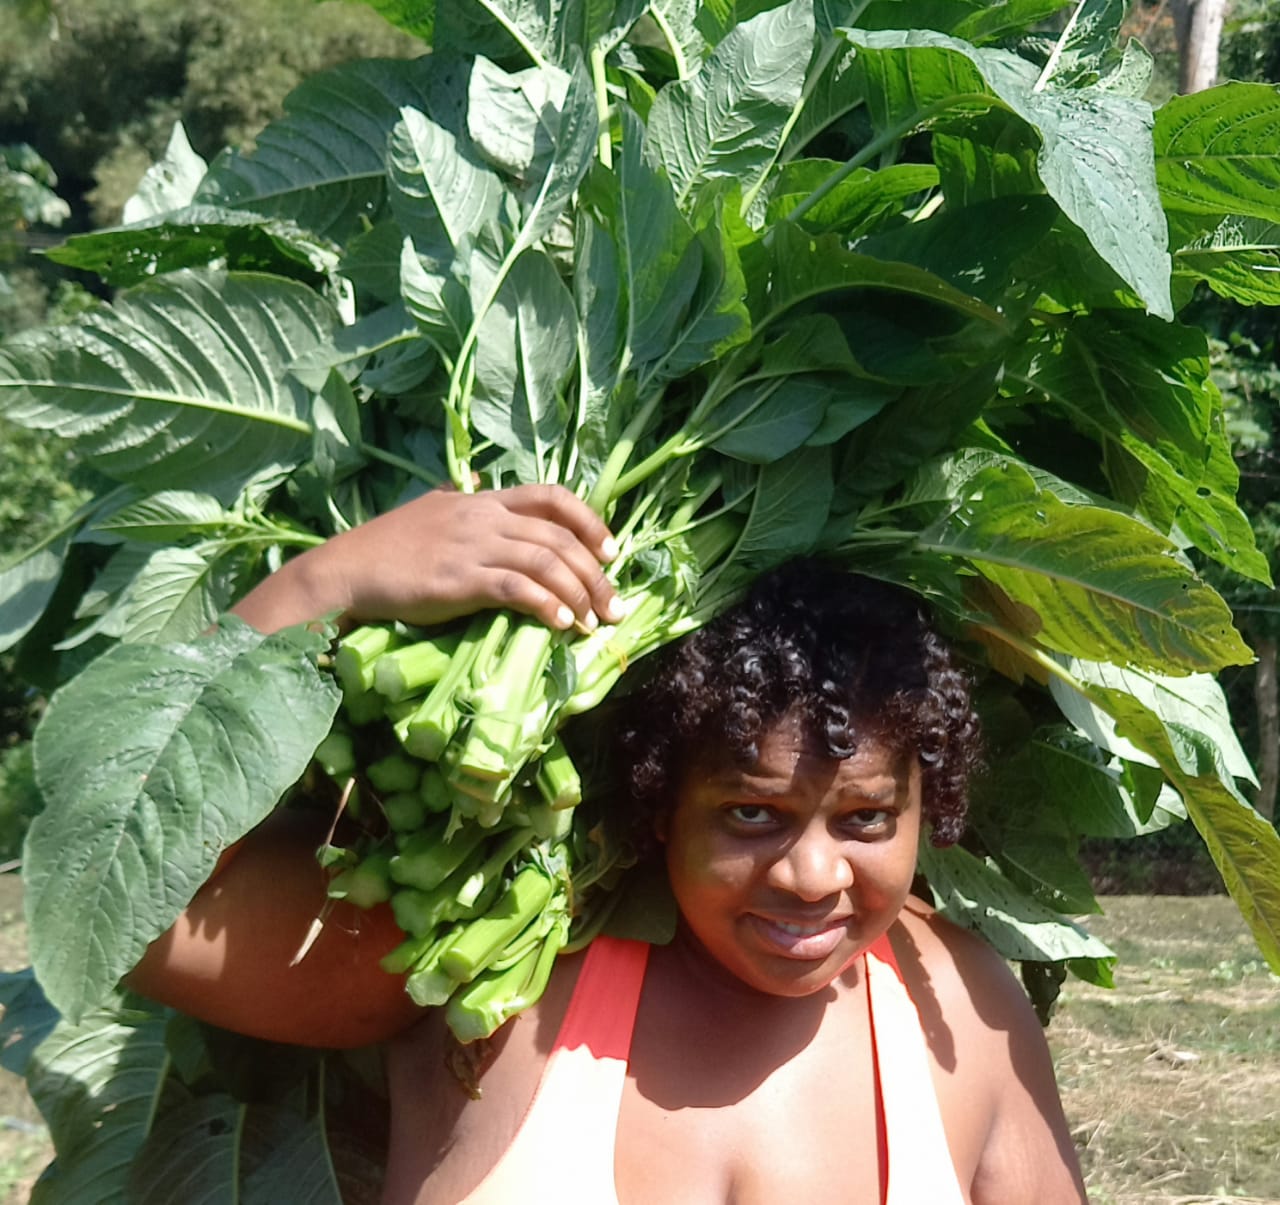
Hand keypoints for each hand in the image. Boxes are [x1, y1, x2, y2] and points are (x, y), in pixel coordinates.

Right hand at [234, 485, 622, 633]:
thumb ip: (458, 497)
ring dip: (579, 595)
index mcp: (481, 499)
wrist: (346, 570)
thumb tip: (473, 479)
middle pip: (559, 539)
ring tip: (595, 623)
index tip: (610, 551)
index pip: (551, 497)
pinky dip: (547, 606)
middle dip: (595, 574)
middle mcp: (483, 517)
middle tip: (614, 605)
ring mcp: (472, 547)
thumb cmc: (385, 547)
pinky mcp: (460, 580)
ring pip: (546, 564)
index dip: (588, 522)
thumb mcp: (429, 508)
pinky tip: (562, 625)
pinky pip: (518, 589)